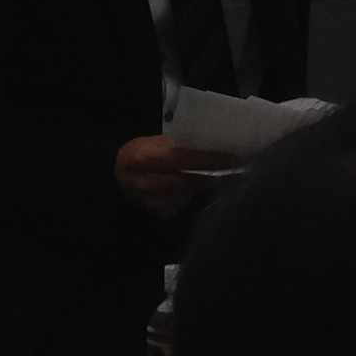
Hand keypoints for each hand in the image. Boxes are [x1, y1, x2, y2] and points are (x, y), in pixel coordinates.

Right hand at [117, 135, 236, 217]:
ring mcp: (151, 201)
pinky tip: (208, 189)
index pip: (182, 157)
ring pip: (188, 193)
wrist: (117, 175)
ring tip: (230, 177)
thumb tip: (212, 143)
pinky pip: (184, 203)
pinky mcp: (159, 213)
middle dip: (215, 173)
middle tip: (238, 167)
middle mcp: (145, 181)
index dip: (208, 157)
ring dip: (210, 185)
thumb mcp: (152, 143)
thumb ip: (177, 145)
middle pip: (187, 178)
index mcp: (143, 157)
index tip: (232, 155)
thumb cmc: (140, 154)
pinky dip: (198, 195)